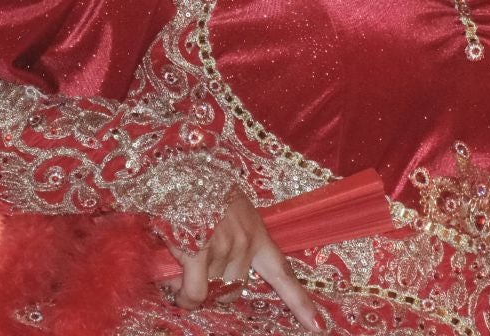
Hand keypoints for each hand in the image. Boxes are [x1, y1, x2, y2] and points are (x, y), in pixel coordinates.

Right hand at [165, 191, 323, 330]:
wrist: (172, 168)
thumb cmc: (193, 191)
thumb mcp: (220, 215)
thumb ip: (222, 252)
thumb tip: (204, 292)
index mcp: (255, 231)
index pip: (282, 271)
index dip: (299, 301)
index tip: (317, 325)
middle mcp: (246, 239)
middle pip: (235, 289)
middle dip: (212, 291)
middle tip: (189, 274)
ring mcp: (225, 244)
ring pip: (211, 290)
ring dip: (191, 289)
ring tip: (176, 264)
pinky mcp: (201, 249)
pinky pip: (196, 292)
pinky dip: (184, 295)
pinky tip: (174, 285)